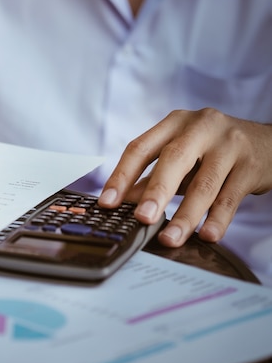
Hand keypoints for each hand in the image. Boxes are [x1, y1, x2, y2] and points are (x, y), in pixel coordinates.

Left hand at [98, 108, 271, 246]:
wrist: (268, 143)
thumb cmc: (213, 151)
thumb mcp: (180, 157)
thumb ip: (151, 177)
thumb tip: (121, 202)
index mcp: (174, 123)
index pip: (140, 148)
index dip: (121, 176)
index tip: (107, 203)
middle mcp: (200, 127)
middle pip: (173, 160)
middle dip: (155, 192)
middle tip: (142, 219)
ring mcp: (229, 144)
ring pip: (204, 183)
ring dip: (186, 215)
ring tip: (171, 238)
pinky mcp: (252, 164)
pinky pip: (231, 196)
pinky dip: (218, 219)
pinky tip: (207, 236)